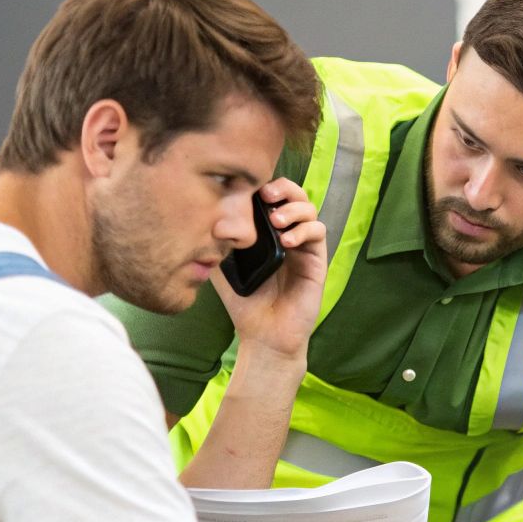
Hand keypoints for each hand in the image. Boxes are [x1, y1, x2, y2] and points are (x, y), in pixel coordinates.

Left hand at [212, 178, 327, 360]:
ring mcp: (305, 248)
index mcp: (268, 234)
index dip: (266, 187)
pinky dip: (304, 230)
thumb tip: (204, 216)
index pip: (273, 198)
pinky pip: (318, 233)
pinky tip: (287, 241)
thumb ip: (217, 243)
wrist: (265, 335)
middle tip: (266, 197)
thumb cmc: (245, 303)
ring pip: (311, 210)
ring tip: (276, 221)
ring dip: (294, 209)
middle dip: (284, 190)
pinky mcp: (317, 262)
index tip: (249, 191)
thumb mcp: (223, 267)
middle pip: (296, 196)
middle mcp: (289, 236)